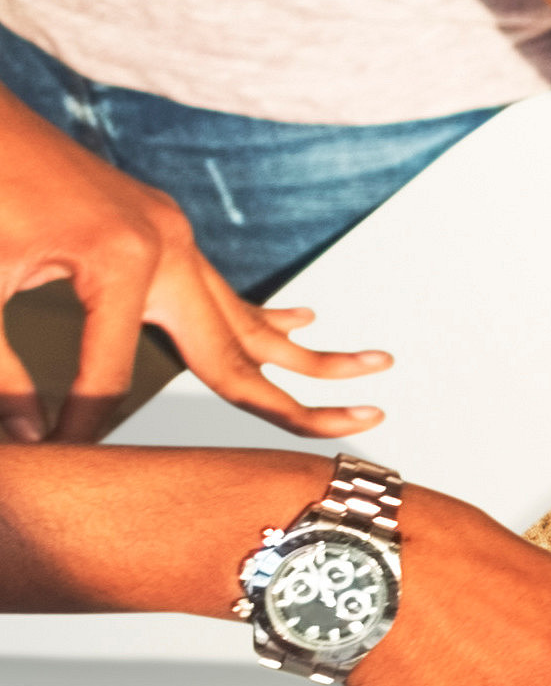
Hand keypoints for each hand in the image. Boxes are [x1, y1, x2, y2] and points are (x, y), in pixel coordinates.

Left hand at [0, 97, 388, 443]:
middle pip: (238, 350)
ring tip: (377, 366)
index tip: (62, 458)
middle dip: (299, 397)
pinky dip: (263, 313)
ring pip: (247, 315)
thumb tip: (25, 444)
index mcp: (125, 265)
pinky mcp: (165, 227)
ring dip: (308, 350)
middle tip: (365, 423)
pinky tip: (305, 321)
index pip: (113, 376)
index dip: (85, 424)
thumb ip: (3, 372)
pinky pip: (223, 286)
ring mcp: (174, 235)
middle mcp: (168, 249)